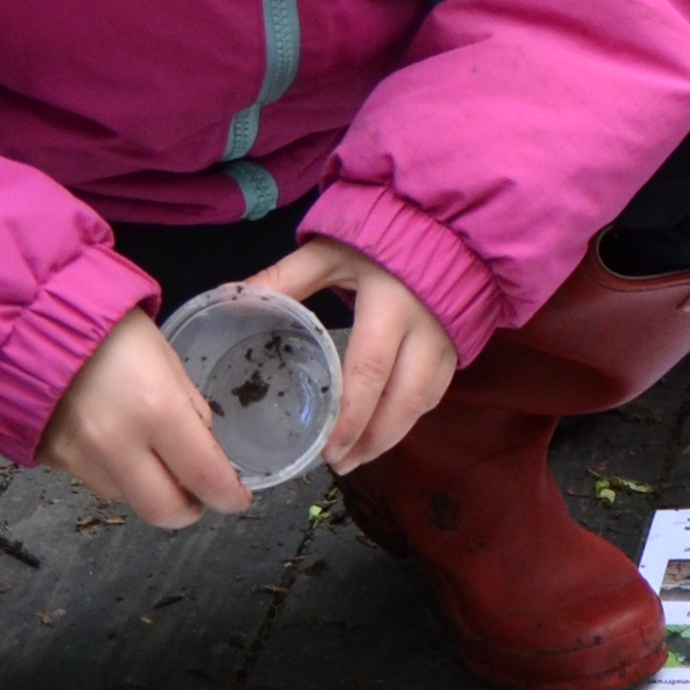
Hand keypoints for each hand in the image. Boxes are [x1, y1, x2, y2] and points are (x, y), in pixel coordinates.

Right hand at [39, 310, 248, 526]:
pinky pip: (97, 482)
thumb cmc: (109, 329)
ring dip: (150, 489)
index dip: (228, 496)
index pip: (204, 476)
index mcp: (156, 409)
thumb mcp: (166, 358)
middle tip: (199, 492)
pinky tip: (117, 444)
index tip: (238, 498)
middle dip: (189, 508)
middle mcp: (117, 445)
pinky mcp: (53, 462)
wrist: (30, 321)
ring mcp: (81, 459)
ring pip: (129, 499)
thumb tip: (205, 447)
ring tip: (154, 458)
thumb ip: (189, 407)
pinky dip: (116, 474)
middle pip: (163, 511)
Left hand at [250, 236, 455, 469]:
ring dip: (391, 437)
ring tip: (358, 458)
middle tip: (340, 466)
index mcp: (389, 305)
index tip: (328, 449)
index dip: (351, 417)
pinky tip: (386, 429)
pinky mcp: (458, 347)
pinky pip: (436, 394)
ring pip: (423, 404)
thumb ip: (286, 278)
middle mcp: (425, 329)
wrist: (442, 223)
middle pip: (402, 401)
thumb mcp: (329, 252)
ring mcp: (447, 341)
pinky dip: (410, 417)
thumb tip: (232, 300)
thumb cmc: (380, 236)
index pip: (369, 373)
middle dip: (372, 441)